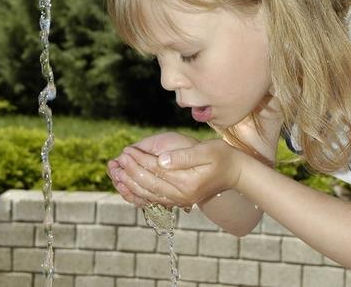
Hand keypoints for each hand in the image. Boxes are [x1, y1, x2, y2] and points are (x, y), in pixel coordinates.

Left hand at [109, 134, 242, 207]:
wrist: (235, 172)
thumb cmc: (222, 156)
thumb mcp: (206, 151)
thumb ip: (184, 156)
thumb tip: (161, 160)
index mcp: (187, 183)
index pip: (156, 171)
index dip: (139, 161)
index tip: (125, 151)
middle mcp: (181, 195)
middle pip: (149, 184)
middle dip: (130, 172)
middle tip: (116, 161)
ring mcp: (179, 200)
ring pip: (148, 194)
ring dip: (130, 184)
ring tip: (116, 173)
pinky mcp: (177, 199)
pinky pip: (152, 200)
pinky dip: (137, 194)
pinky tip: (126, 187)